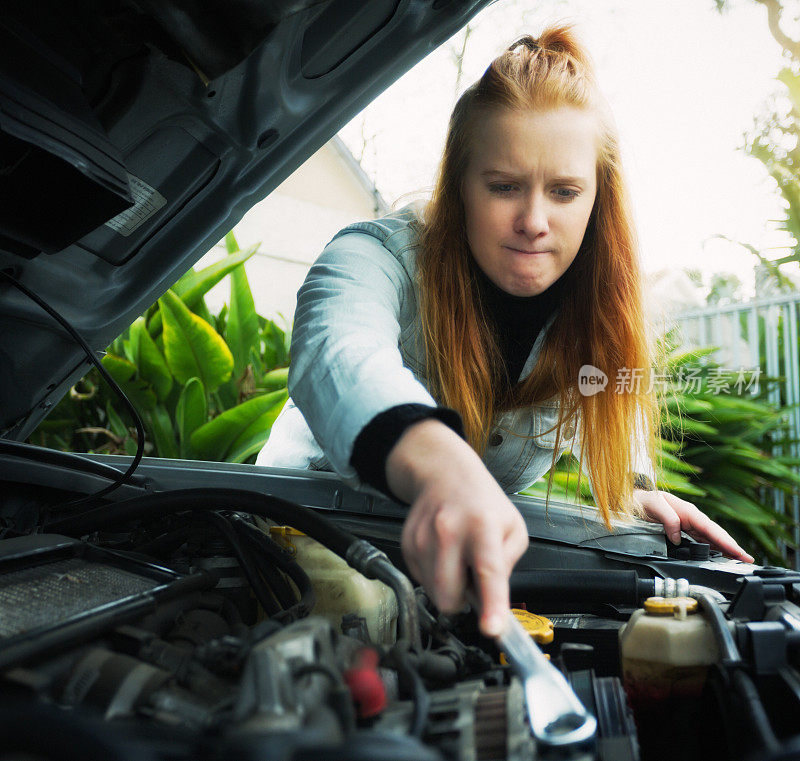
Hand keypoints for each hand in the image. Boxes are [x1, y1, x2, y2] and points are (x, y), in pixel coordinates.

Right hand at [386, 419, 528, 637]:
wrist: (444, 474)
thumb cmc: (482, 502)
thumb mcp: (513, 528)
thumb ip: (508, 564)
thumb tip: (492, 598)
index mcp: (483, 527)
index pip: (488, 572)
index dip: (491, 605)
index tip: (491, 629)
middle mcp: (449, 531)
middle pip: (449, 595)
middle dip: (462, 601)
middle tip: (472, 578)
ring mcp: (423, 538)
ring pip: (432, 593)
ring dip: (447, 588)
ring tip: (458, 560)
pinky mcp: (407, 544)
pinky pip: (420, 580)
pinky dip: (433, 576)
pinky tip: (443, 554)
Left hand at [634, 489, 753, 562]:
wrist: (631, 500)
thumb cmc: (642, 500)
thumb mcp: (652, 504)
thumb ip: (667, 518)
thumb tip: (677, 536)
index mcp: (687, 511)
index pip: (710, 528)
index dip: (725, 541)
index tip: (738, 552)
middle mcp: (690, 518)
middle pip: (715, 534)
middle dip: (732, 547)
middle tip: (748, 560)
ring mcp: (688, 524)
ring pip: (711, 538)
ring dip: (725, 549)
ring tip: (739, 561)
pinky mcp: (683, 530)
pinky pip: (702, 540)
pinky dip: (713, 548)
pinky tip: (720, 556)